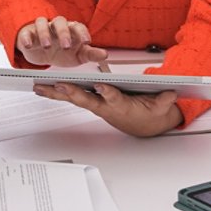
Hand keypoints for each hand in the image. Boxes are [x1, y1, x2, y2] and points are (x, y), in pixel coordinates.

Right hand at [15, 17, 107, 66]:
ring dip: (45, 33)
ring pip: (42, 23)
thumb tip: (104, 55)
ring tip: (47, 46)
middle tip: (65, 46)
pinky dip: (26, 37)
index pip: (78, 26)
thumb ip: (90, 54)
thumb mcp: (77, 55)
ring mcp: (41, 29)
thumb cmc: (62, 52)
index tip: (86, 42)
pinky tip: (29, 45)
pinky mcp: (27, 34)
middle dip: (63, 33)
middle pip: (60, 22)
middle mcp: (56, 27)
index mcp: (70, 30)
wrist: (41, 54)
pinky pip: (26, 32)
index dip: (82, 33)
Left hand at [34, 82, 182, 136]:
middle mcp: (106, 107)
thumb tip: (171, 93)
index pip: (115, 99)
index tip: (102, 87)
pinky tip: (45, 87)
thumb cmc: (150, 114)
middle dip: (72, 92)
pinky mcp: (92, 102)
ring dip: (57, 93)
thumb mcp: (161, 108)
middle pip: (87, 99)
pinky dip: (58, 92)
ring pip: (74, 98)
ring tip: (39, 86)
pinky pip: (73, 96)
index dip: (108, 94)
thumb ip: (164, 101)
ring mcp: (97, 105)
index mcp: (123, 107)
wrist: (145, 126)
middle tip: (58, 85)